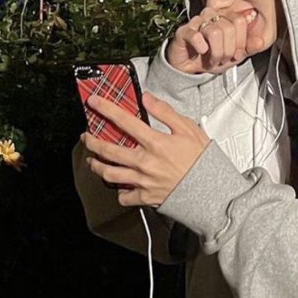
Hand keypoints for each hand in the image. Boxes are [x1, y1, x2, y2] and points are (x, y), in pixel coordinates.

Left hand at [81, 91, 211, 207]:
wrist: (211, 191)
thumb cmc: (201, 160)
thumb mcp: (188, 128)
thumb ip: (165, 112)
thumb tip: (147, 99)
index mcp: (155, 142)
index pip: (124, 121)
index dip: (106, 109)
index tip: (94, 102)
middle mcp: (144, 162)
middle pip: (109, 150)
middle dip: (92, 141)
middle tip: (86, 136)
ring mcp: (142, 181)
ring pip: (109, 174)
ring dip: (97, 165)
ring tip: (92, 160)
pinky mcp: (145, 198)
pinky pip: (123, 196)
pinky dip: (118, 191)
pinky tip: (117, 185)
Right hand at [166, 6, 263, 74]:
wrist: (189, 70)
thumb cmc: (211, 58)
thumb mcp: (234, 56)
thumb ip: (248, 48)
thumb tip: (260, 42)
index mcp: (225, 18)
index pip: (240, 21)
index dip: (241, 41)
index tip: (237, 53)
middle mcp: (211, 16)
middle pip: (229, 27)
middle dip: (228, 50)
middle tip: (224, 59)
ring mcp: (196, 22)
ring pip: (214, 32)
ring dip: (216, 52)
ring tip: (213, 59)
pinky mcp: (183, 31)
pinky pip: (196, 35)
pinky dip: (201, 47)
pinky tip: (201, 51)